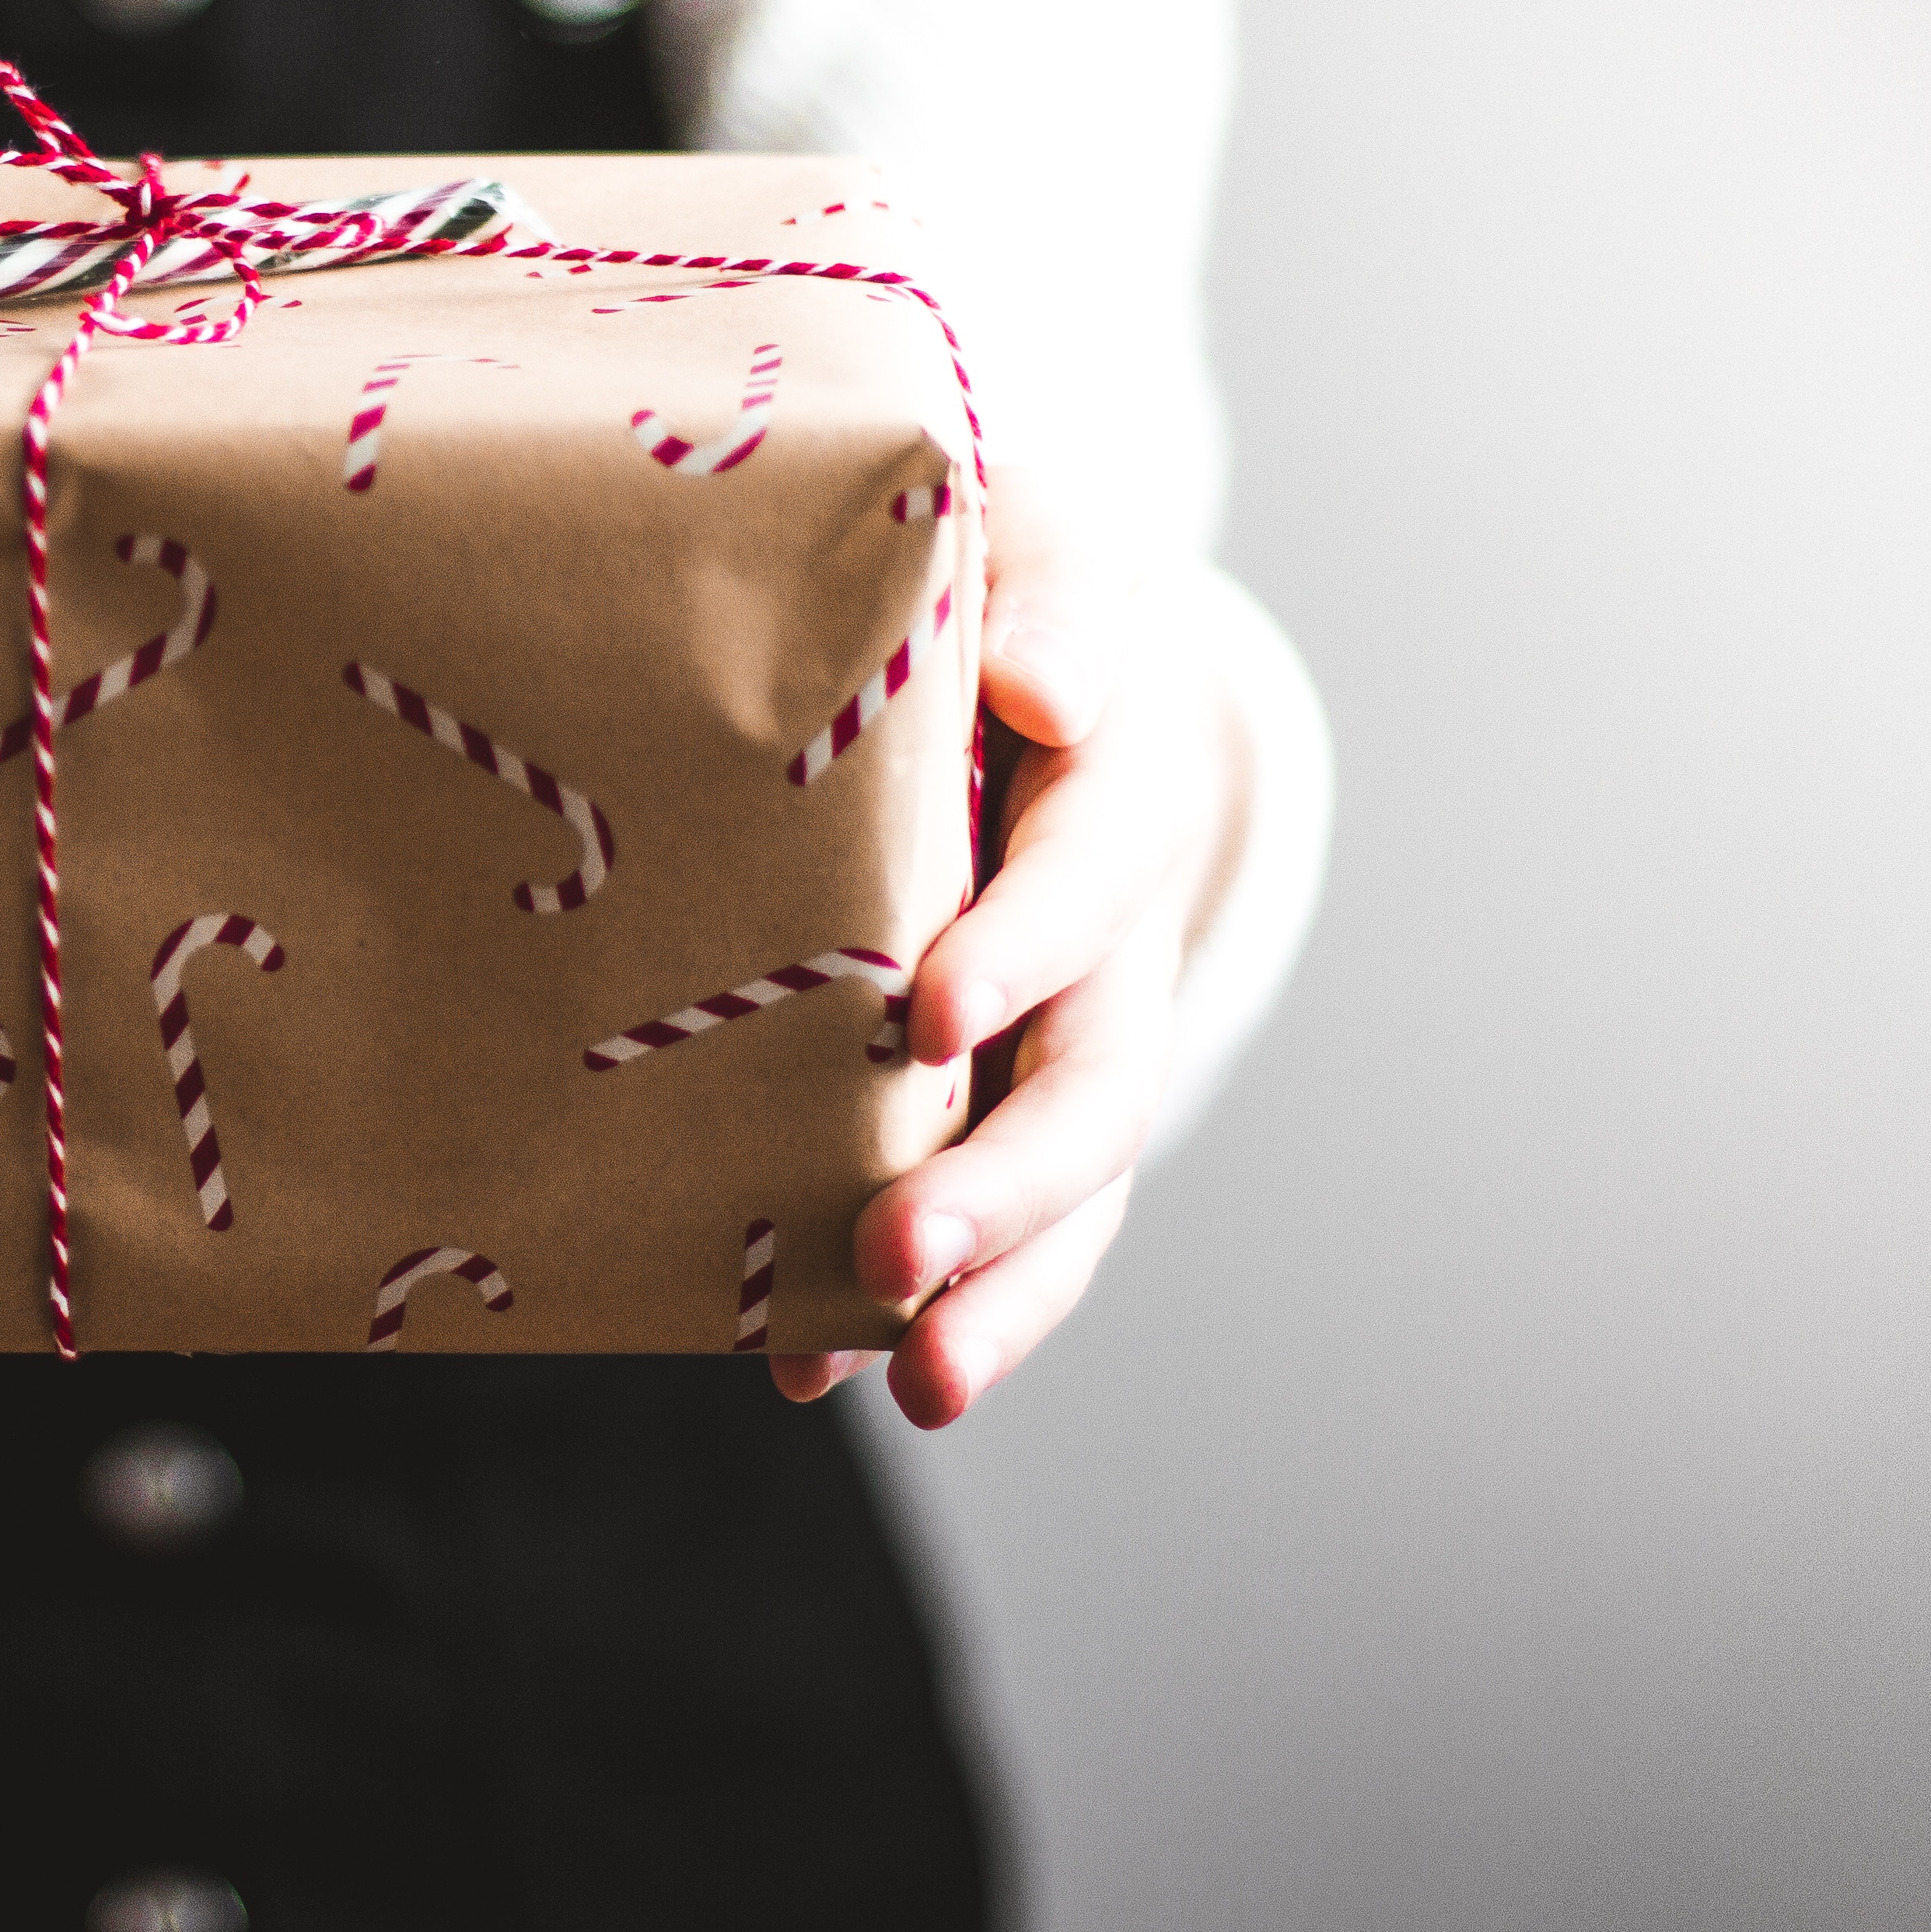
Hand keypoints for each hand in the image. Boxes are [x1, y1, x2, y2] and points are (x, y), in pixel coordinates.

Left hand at [771, 466, 1243, 1427]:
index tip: (929, 1014)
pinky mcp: (1000, 1102)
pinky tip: (810, 1369)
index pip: (1088, 875)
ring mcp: (1069, 1040)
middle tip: (897, 1255)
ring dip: (998, 1294)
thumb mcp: (1027, 545)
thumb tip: (1044, 687)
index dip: (1023, 946)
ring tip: (917, 1386)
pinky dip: (915, 1305)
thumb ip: (1040, 599)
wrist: (1034, 663)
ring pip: (1065, 1193)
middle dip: (1004, 1184)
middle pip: (1092, 1084)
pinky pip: (989, 1227)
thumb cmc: (998, 587)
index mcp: (1120, 790)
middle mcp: (1116, 942)